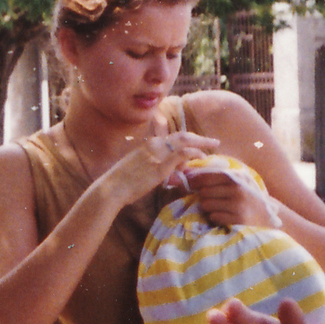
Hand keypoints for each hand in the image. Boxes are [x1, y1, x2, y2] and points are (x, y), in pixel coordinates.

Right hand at [92, 129, 219, 208]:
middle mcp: (153, 145)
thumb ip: (152, 166)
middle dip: (198, 137)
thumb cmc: (121, 183)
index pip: (171, 137)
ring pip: (185, 140)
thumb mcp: (137, 168)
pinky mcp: (161, 165)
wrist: (111, 188)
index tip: (197, 142)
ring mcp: (157, 154)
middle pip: (181, 135)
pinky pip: (183, 154)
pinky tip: (203, 156)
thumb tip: (169, 170)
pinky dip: (195, 152)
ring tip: (213, 145)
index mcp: (147, 145)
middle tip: (212, 141)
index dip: (187, 139)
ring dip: (201, 142)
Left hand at [186, 170, 273, 229]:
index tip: (191, 185)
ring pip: (206, 205)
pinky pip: (213, 217)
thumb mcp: (235, 182)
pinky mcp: (238, 220)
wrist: (268, 218)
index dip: (195, 181)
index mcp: (237, 177)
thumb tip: (184, 171)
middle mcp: (239, 189)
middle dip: (204, 197)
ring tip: (220, 209)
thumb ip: (212, 175)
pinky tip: (225, 217)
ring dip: (209, 208)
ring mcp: (239, 205)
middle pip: (203, 192)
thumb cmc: (246, 198)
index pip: (207, 176)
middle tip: (212, 200)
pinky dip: (215, 218)